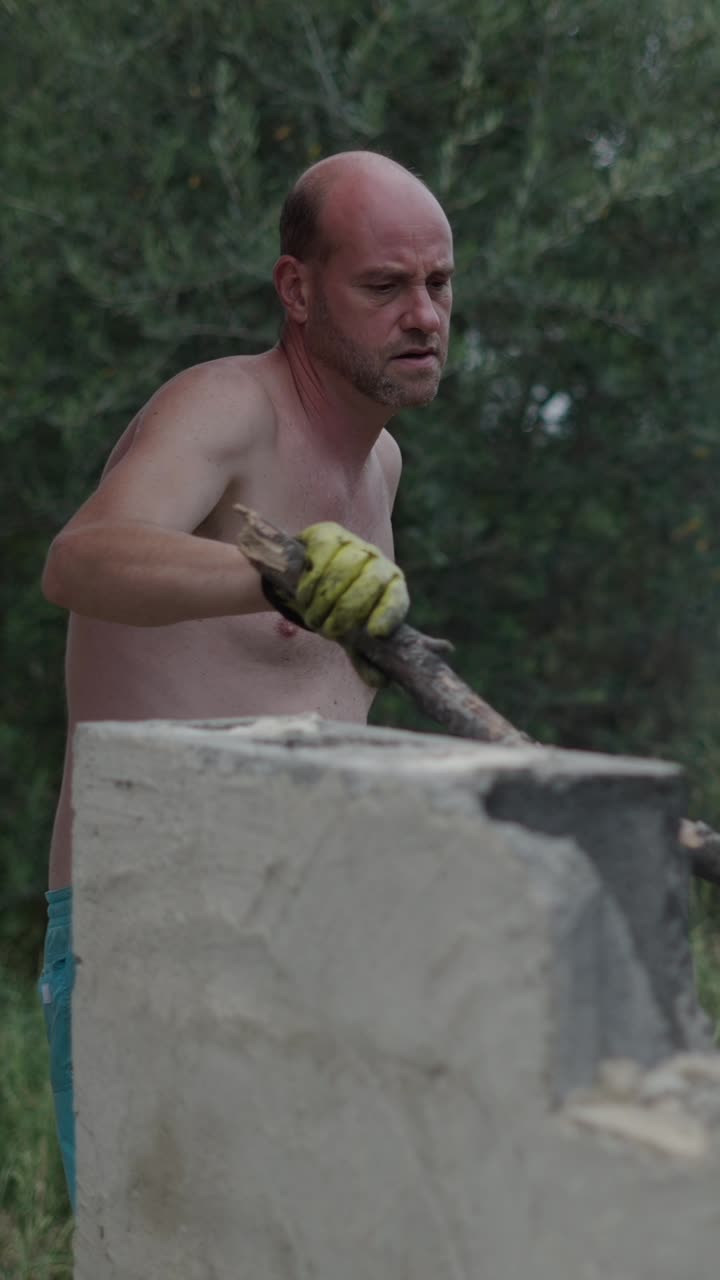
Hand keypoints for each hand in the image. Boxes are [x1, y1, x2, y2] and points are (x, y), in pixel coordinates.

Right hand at [261, 522, 408, 686]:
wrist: (303, 579)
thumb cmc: (336, 611)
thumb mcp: (351, 637)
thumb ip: (365, 659)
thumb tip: (381, 682)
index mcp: (391, 586)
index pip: (398, 597)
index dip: (388, 613)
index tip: (376, 633)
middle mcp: (377, 561)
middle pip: (369, 584)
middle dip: (347, 613)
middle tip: (328, 632)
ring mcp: (353, 544)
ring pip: (342, 572)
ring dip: (323, 601)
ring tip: (314, 618)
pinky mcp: (328, 533)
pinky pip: (321, 557)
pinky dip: (310, 582)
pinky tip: (304, 594)